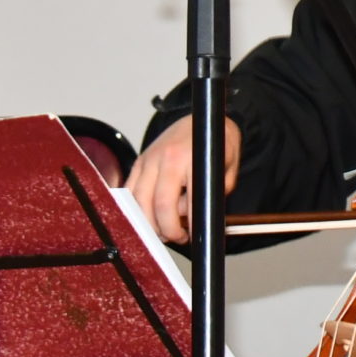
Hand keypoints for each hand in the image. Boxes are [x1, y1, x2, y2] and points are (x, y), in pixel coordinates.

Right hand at [126, 116, 242, 242]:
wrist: (205, 119)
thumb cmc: (217, 145)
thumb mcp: (226, 170)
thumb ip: (212, 195)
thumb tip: (193, 220)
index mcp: (189, 158)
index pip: (183, 202)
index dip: (186, 225)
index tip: (192, 235)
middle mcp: (165, 158)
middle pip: (156, 205)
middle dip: (166, 229)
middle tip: (179, 237)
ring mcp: (148, 159)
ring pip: (138, 202)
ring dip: (149, 223)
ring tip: (164, 230)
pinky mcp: (139, 162)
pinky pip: (129, 191)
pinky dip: (136, 208)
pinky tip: (150, 217)